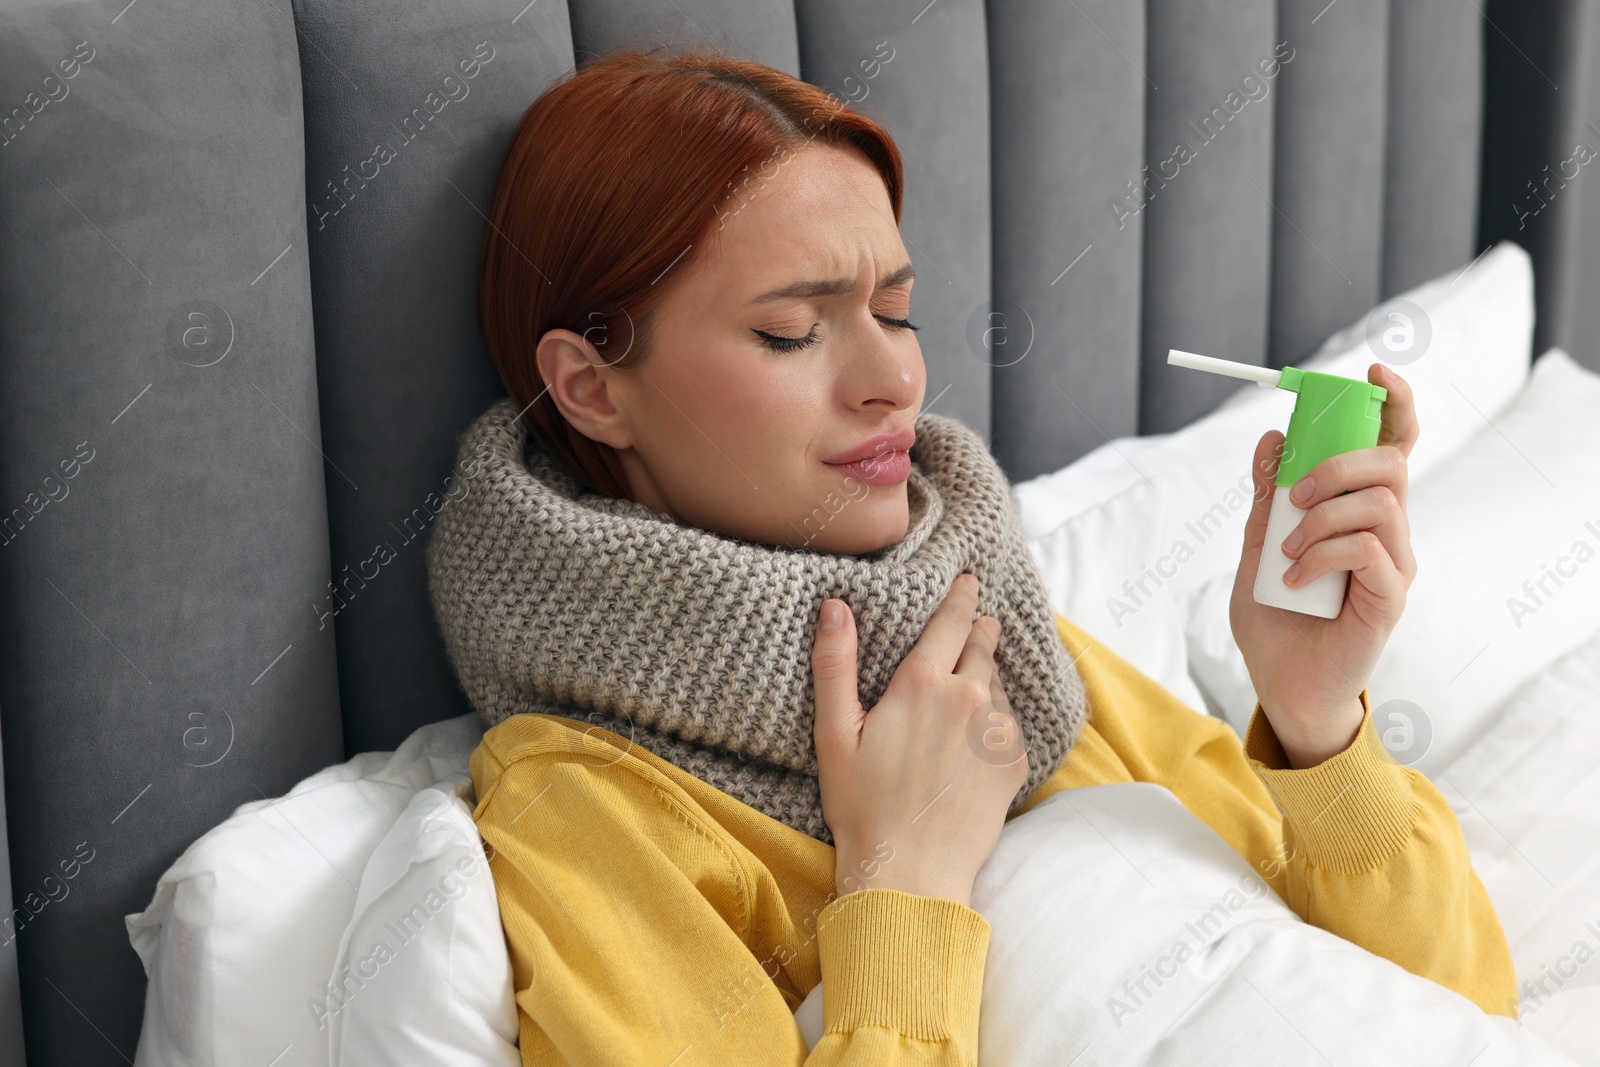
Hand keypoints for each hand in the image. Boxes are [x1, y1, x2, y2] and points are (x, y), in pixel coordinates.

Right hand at [811, 572, 1027, 907]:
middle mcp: (970, 697)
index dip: (960, 596)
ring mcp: (998, 731)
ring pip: (997, 686)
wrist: (912, 871)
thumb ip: (835, 665)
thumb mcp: (834, 733)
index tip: (969, 579)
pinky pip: (1009, 725)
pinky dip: (996, 719)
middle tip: (980, 619)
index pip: (951, 620)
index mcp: (924, 683)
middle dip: (980, 629)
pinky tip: (976, 735)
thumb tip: (834, 607)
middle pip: (982, 646)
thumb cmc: (862, 805)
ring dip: (986, 676)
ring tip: (972, 682)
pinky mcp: (1015, 763)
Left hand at [1230, 363, 1419, 767]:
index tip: (1372, 374)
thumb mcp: (1257, 547)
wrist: (1282, 685)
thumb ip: (1267, 497)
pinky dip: (1321, 553)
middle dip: (1338, 463)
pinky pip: (1367, 549)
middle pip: (1392, 463)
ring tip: (1288, 551)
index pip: (1393, 445)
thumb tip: (1272, 437)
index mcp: (1360, 511)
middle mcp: (1388, 531)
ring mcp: (1394, 563)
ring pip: (1381, 502)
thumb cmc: (1275, 620)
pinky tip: (1293, 578)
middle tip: (1293, 496)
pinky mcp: (1389, 596)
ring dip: (1322, 516)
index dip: (1394, 403)